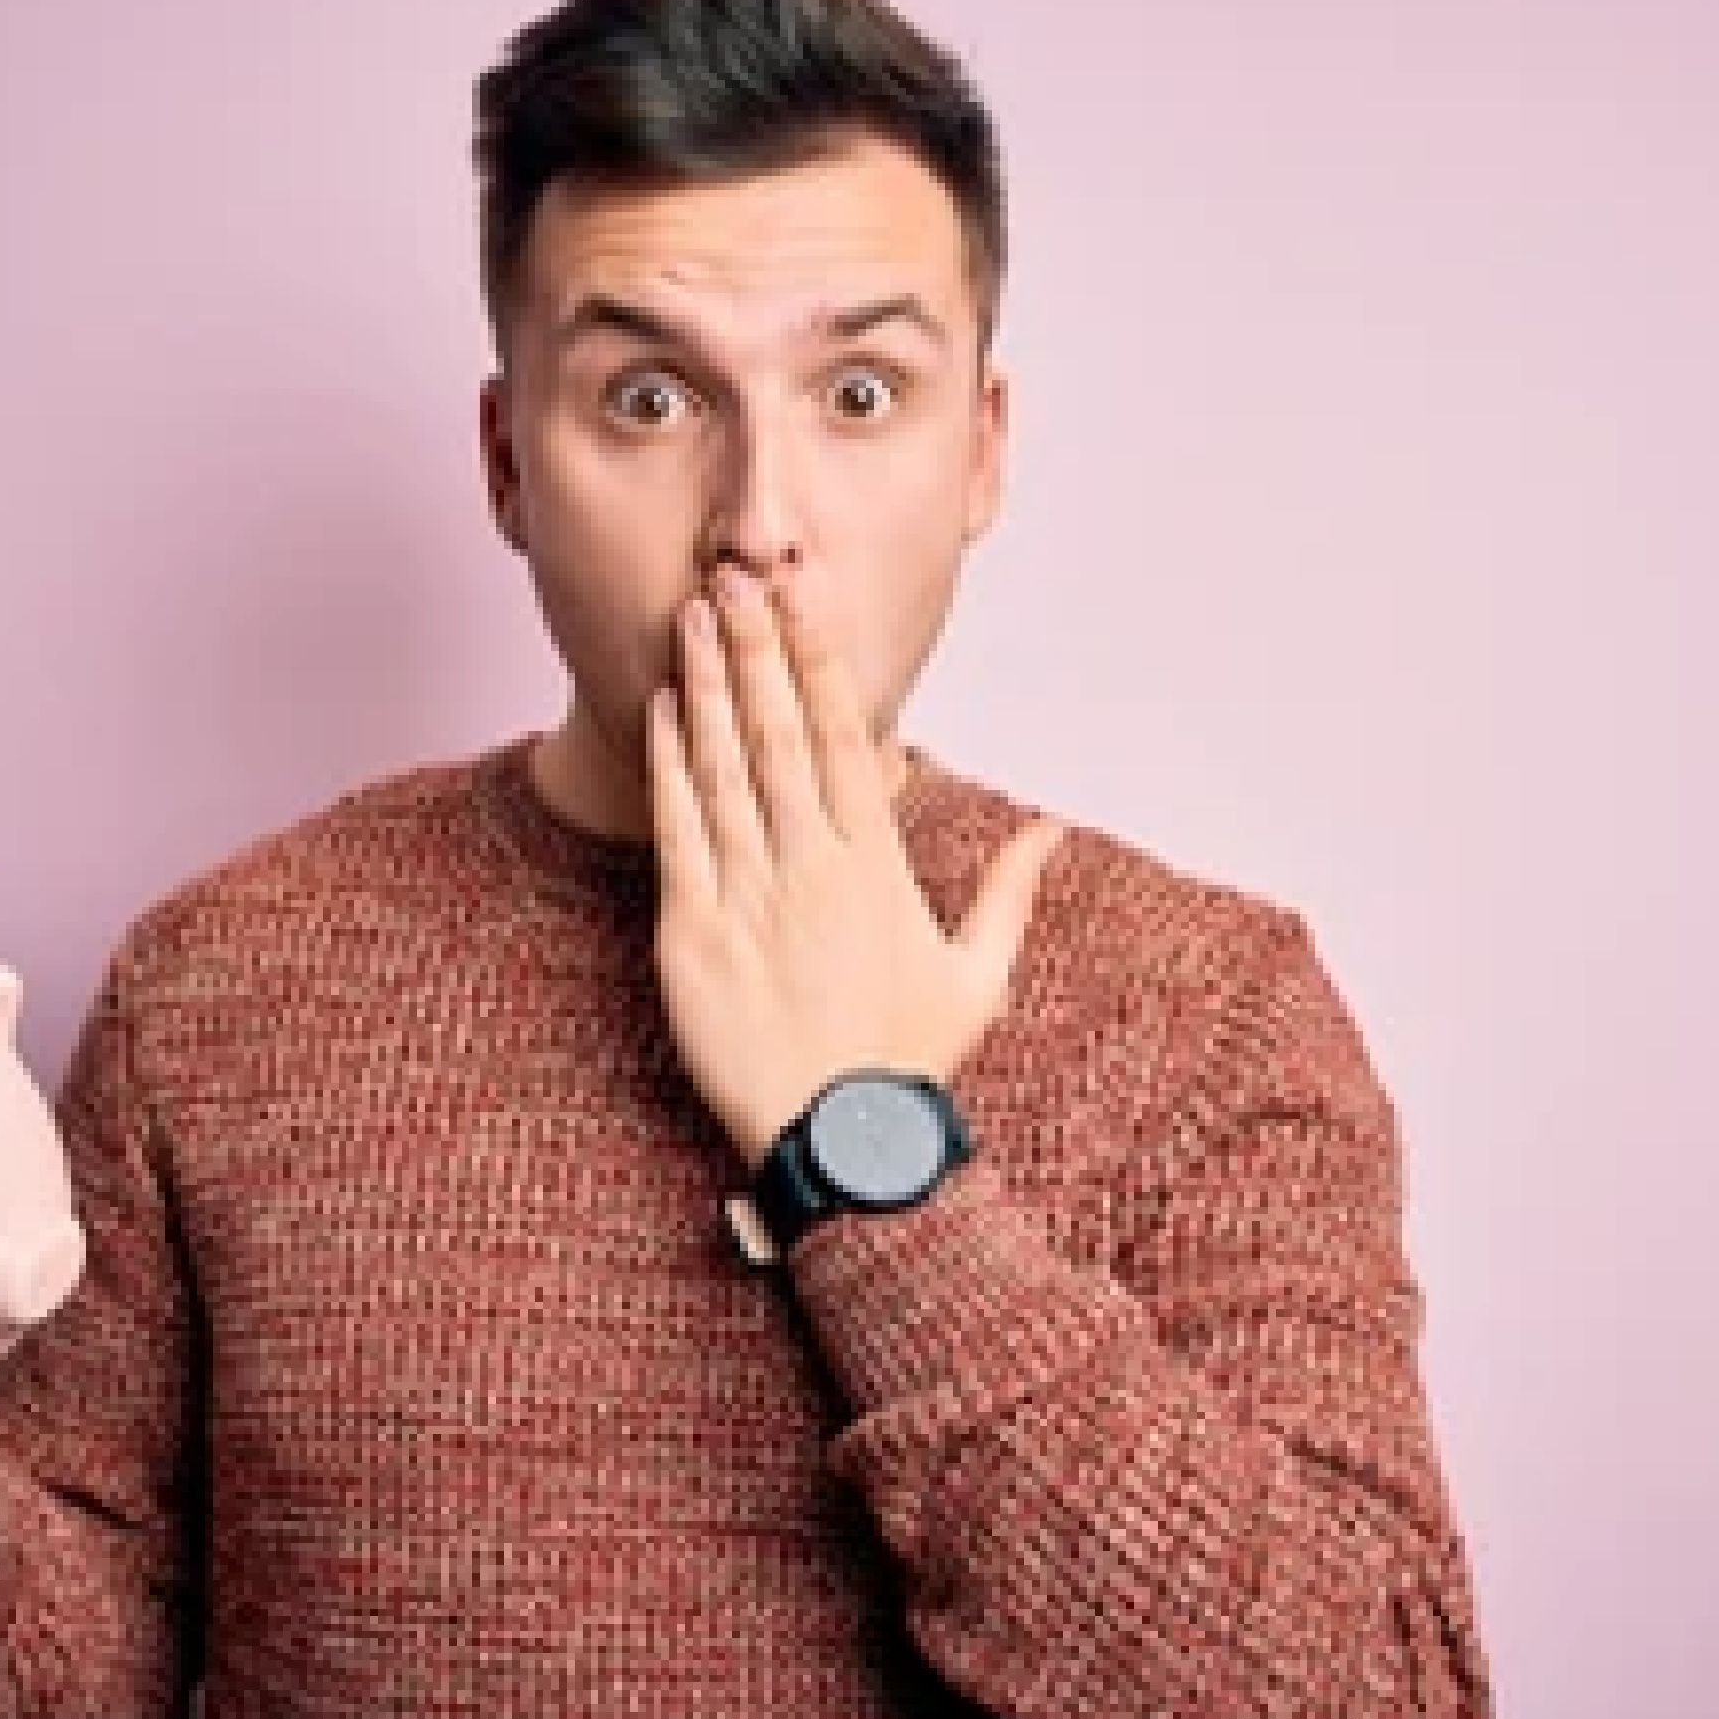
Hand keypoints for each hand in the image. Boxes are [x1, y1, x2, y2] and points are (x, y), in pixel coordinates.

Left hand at [646, 565, 1066, 1167]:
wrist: (843, 1144)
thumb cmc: (909, 1064)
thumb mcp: (979, 978)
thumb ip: (1010, 892)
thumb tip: (1052, 829)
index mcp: (878, 866)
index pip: (847, 736)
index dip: (820, 659)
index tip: (803, 598)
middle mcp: (813, 866)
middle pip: (780, 732)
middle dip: (757, 647)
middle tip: (734, 574)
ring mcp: (751, 897)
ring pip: (724, 768)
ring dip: (710, 685)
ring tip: (695, 615)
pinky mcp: (694, 935)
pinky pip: (679, 831)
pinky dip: (669, 766)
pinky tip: (666, 708)